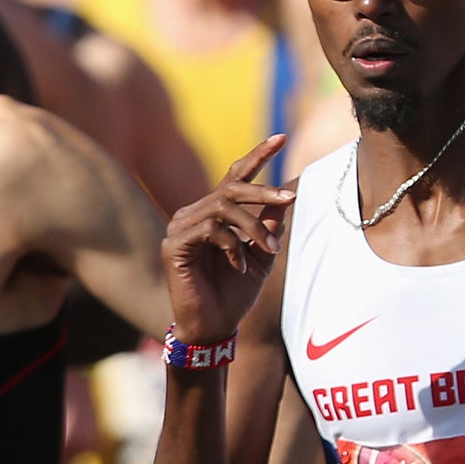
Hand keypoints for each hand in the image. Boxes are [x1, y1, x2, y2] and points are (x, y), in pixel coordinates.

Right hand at [161, 134, 295, 344]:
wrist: (215, 326)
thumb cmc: (236, 292)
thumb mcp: (262, 254)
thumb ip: (270, 225)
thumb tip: (287, 197)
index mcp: (214, 213)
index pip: (235, 176)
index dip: (257, 155)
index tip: (280, 137)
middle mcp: (194, 213)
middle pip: (231, 187)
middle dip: (264, 192)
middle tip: (290, 200)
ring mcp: (180, 227)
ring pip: (223, 206)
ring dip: (253, 226)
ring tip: (269, 249)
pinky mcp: (174, 245)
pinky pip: (210, 229)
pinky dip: (232, 245)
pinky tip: (239, 266)